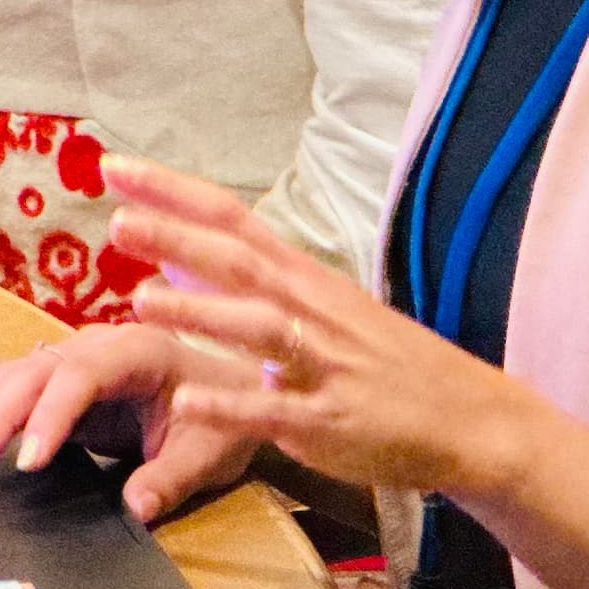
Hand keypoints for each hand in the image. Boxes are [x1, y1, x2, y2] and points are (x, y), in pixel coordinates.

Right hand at [0, 321, 264, 526]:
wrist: (237, 384)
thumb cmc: (226, 412)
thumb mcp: (211, 451)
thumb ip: (171, 477)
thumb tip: (135, 508)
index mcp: (137, 350)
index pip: (81, 376)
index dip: (49, 416)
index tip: (26, 460)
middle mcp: (95, 345)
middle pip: (31, 375)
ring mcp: (71, 360)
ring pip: (8, 379)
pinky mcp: (56, 384)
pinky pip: (6, 393)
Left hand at [106, 155, 540, 499]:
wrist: (473, 418)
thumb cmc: (387, 363)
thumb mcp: (323, 309)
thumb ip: (248, 284)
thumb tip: (174, 256)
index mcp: (306, 279)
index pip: (232, 218)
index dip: (173, 191)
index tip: (116, 166)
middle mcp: (313, 311)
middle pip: (239, 262)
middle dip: (178, 238)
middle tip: (117, 219)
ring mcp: (323, 365)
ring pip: (257, 328)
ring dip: (200, 312)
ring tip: (140, 301)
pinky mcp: (329, 422)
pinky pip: (275, 409)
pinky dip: (232, 402)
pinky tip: (188, 399)